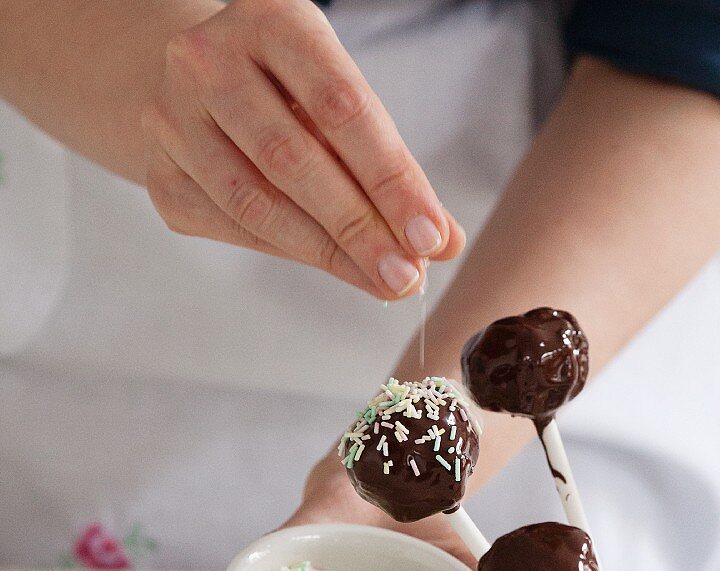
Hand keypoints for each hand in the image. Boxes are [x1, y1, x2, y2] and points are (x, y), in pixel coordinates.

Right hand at [142, 0, 463, 297]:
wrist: (200, 84)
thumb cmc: (293, 95)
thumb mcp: (348, 106)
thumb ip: (394, 169)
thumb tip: (443, 242)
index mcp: (273, 22)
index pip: (343, 108)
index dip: (391, 179)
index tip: (430, 236)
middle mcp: (209, 59)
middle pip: (293, 160)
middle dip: (360, 228)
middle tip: (407, 276)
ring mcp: (172, 117)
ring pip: (256, 203)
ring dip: (328, 253)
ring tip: (382, 281)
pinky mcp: (161, 175)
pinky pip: (234, 228)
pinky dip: (292, 253)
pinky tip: (335, 265)